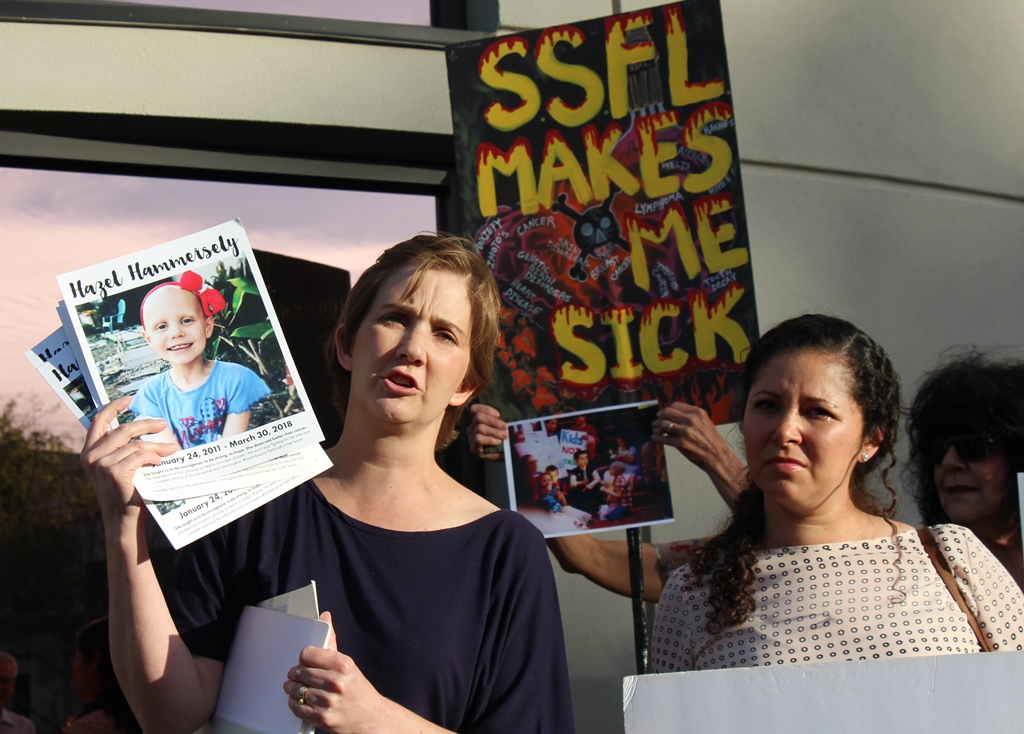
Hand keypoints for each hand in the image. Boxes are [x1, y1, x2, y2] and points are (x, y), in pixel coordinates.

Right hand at [80, 397, 178, 525]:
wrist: (122, 519)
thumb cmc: (125, 491)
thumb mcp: (118, 466)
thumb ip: (122, 448)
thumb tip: (148, 426)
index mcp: (88, 451)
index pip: (98, 420)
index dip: (113, 407)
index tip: (129, 400)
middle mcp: (90, 456)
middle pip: (124, 430)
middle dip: (146, 425)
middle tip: (163, 424)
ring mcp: (101, 464)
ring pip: (136, 444)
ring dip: (157, 446)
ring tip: (171, 449)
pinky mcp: (114, 471)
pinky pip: (140, 456)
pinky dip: (154, 457)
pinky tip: (160, 463)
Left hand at [286, 612, 388, 733]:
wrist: (370, 718)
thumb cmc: (358, 690)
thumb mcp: (348, 664)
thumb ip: (332, 642)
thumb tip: (325, 617)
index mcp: (343, 664)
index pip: (307, 654)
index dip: (303, 658)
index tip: (305, 661)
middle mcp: (336, 682)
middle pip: (299, 672)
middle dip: (296, 674)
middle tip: (298, 676)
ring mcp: (328, 702)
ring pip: (296, 691)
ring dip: (293, 690)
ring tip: (296, 688)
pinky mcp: (322, 718)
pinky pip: (298, 708)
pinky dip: (295, 705)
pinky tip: (300, 701)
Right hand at [467, 403, 507, 460]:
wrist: (507, 455)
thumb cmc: (505, 438)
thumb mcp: (504, 426)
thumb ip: (501, 419)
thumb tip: (506, 414)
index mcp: (478, 421)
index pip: (474, 409)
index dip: (486, 409)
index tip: (499, 415)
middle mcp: (472, 428)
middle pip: (478, 417)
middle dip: (494, 421)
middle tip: (505, 427)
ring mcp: (471, 438)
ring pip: (479, 428)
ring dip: (495, 432)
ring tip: (504, 436)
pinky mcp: (473, 448)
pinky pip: (478, 439)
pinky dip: (490, 439)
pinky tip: (498, 442)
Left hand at [651, 402, 745, 509]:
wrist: (718, 456)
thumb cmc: (711, 440)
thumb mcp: (705, 423)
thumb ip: (691, 417)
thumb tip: (672, 415)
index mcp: (697, 412)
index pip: (675, 405)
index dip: (666, 409)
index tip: (663, 414)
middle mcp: (691, 420)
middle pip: (667, 413)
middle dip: (659, 417)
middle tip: (655, 421)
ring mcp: (685, 432)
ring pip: (663, 424)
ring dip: (656, 427)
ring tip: (654, 430)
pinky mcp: (681, 444)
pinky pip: (664, 438)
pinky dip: (657, 438)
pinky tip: (654, 438)